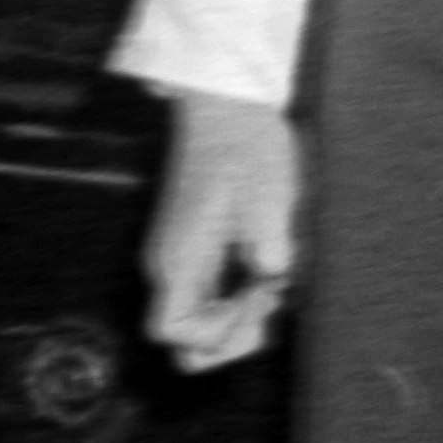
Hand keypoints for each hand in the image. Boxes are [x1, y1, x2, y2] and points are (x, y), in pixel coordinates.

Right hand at [142, 92, 303, 367]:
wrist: (226, 103)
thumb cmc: (244, 146)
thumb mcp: (268, 198)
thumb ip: (268, 250)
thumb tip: (272, 282)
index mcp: (179, 257)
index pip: (171, 333)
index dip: (215, 336)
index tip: (253, 299)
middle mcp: (169, 265)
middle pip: (182, 339)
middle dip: (229, 334)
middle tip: (266, 294)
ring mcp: (178, 257)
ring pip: (198, 319)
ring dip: (237, 314)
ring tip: (271, 274)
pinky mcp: (193, 248)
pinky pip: (208, 294)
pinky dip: (236, 294)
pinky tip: (263, 262)